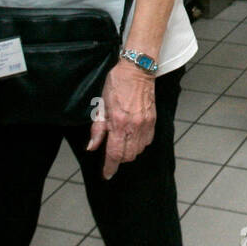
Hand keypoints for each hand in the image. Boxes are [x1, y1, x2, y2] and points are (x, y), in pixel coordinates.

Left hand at [87, 60, 156, 179]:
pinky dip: (140, 143)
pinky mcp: (153, 121)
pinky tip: (133, 135)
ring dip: (129, 151)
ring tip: (122, 141)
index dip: (110, 167)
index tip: (106, 174)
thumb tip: (92, 147)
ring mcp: (146, 124)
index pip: (115, 154)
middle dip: (119, 158)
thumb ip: (97, 129)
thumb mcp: (101, 106)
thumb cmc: (117, 84)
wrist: (137, 70)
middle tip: (112, 150)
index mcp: (119, 123)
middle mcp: (135, 127)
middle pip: (128, 156)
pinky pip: (147, 141)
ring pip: (138, 150)